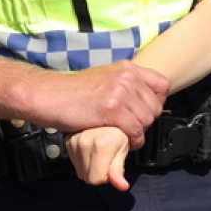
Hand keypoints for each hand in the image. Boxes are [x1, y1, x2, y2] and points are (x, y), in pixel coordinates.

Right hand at [23, 60, 169, 146]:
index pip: (163, 85)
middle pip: (156, 106)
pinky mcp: (111, 109)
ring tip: (128, 137)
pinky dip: (132, 141)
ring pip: (147, 120)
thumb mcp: (104, 77)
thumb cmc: (72, 92)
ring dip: (140, 133)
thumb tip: (141, 99)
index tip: (147, 112)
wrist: (48, 96)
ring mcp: (120, 92)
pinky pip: (134, 130)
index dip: (158, 102)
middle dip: (147, 121)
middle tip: (134, 129)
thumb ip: (124, 84)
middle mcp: (127, 77)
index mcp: (128, 68)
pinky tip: (124, 142)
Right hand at [66, 127, 132, 189]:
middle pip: (87, 177)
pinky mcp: (68, 141)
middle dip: (99, 173)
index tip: (112, 165)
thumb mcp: (123, 150)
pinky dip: (84, 161)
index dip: (107, 176)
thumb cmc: (119, 131)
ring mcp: (74, 141)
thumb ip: (119, 170)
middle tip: (107, 158)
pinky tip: (92, 150)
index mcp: (101, 145)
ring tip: (100, 153)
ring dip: (91, 167)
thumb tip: (122, 187)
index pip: (96, 179)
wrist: (108, 115)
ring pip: (80, 172)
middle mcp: (85, 142)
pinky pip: (75, 163)